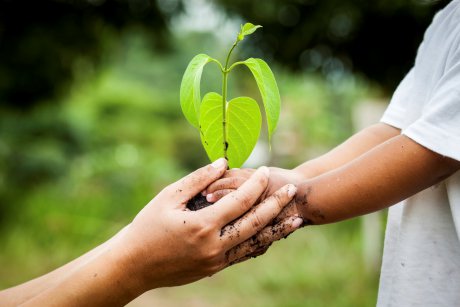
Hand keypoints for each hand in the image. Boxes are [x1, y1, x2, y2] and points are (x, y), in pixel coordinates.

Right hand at [115, 159, 302, 292]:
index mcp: (202, 226)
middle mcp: (214, 246)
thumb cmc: (147, 227)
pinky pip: (244, 255)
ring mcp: (216, 261)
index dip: (255, 184)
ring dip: (277, 229)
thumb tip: (224, 164)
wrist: (134, 266)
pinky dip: (260, 243)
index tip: (265, 170)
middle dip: (276, 205)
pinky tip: (271, 235)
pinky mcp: (214, 269)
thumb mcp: (168, 197)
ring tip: (296, 219)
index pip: (239, 201)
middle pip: (255, 223)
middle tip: (292, 191)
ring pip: (255, 244)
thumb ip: (198, 180)